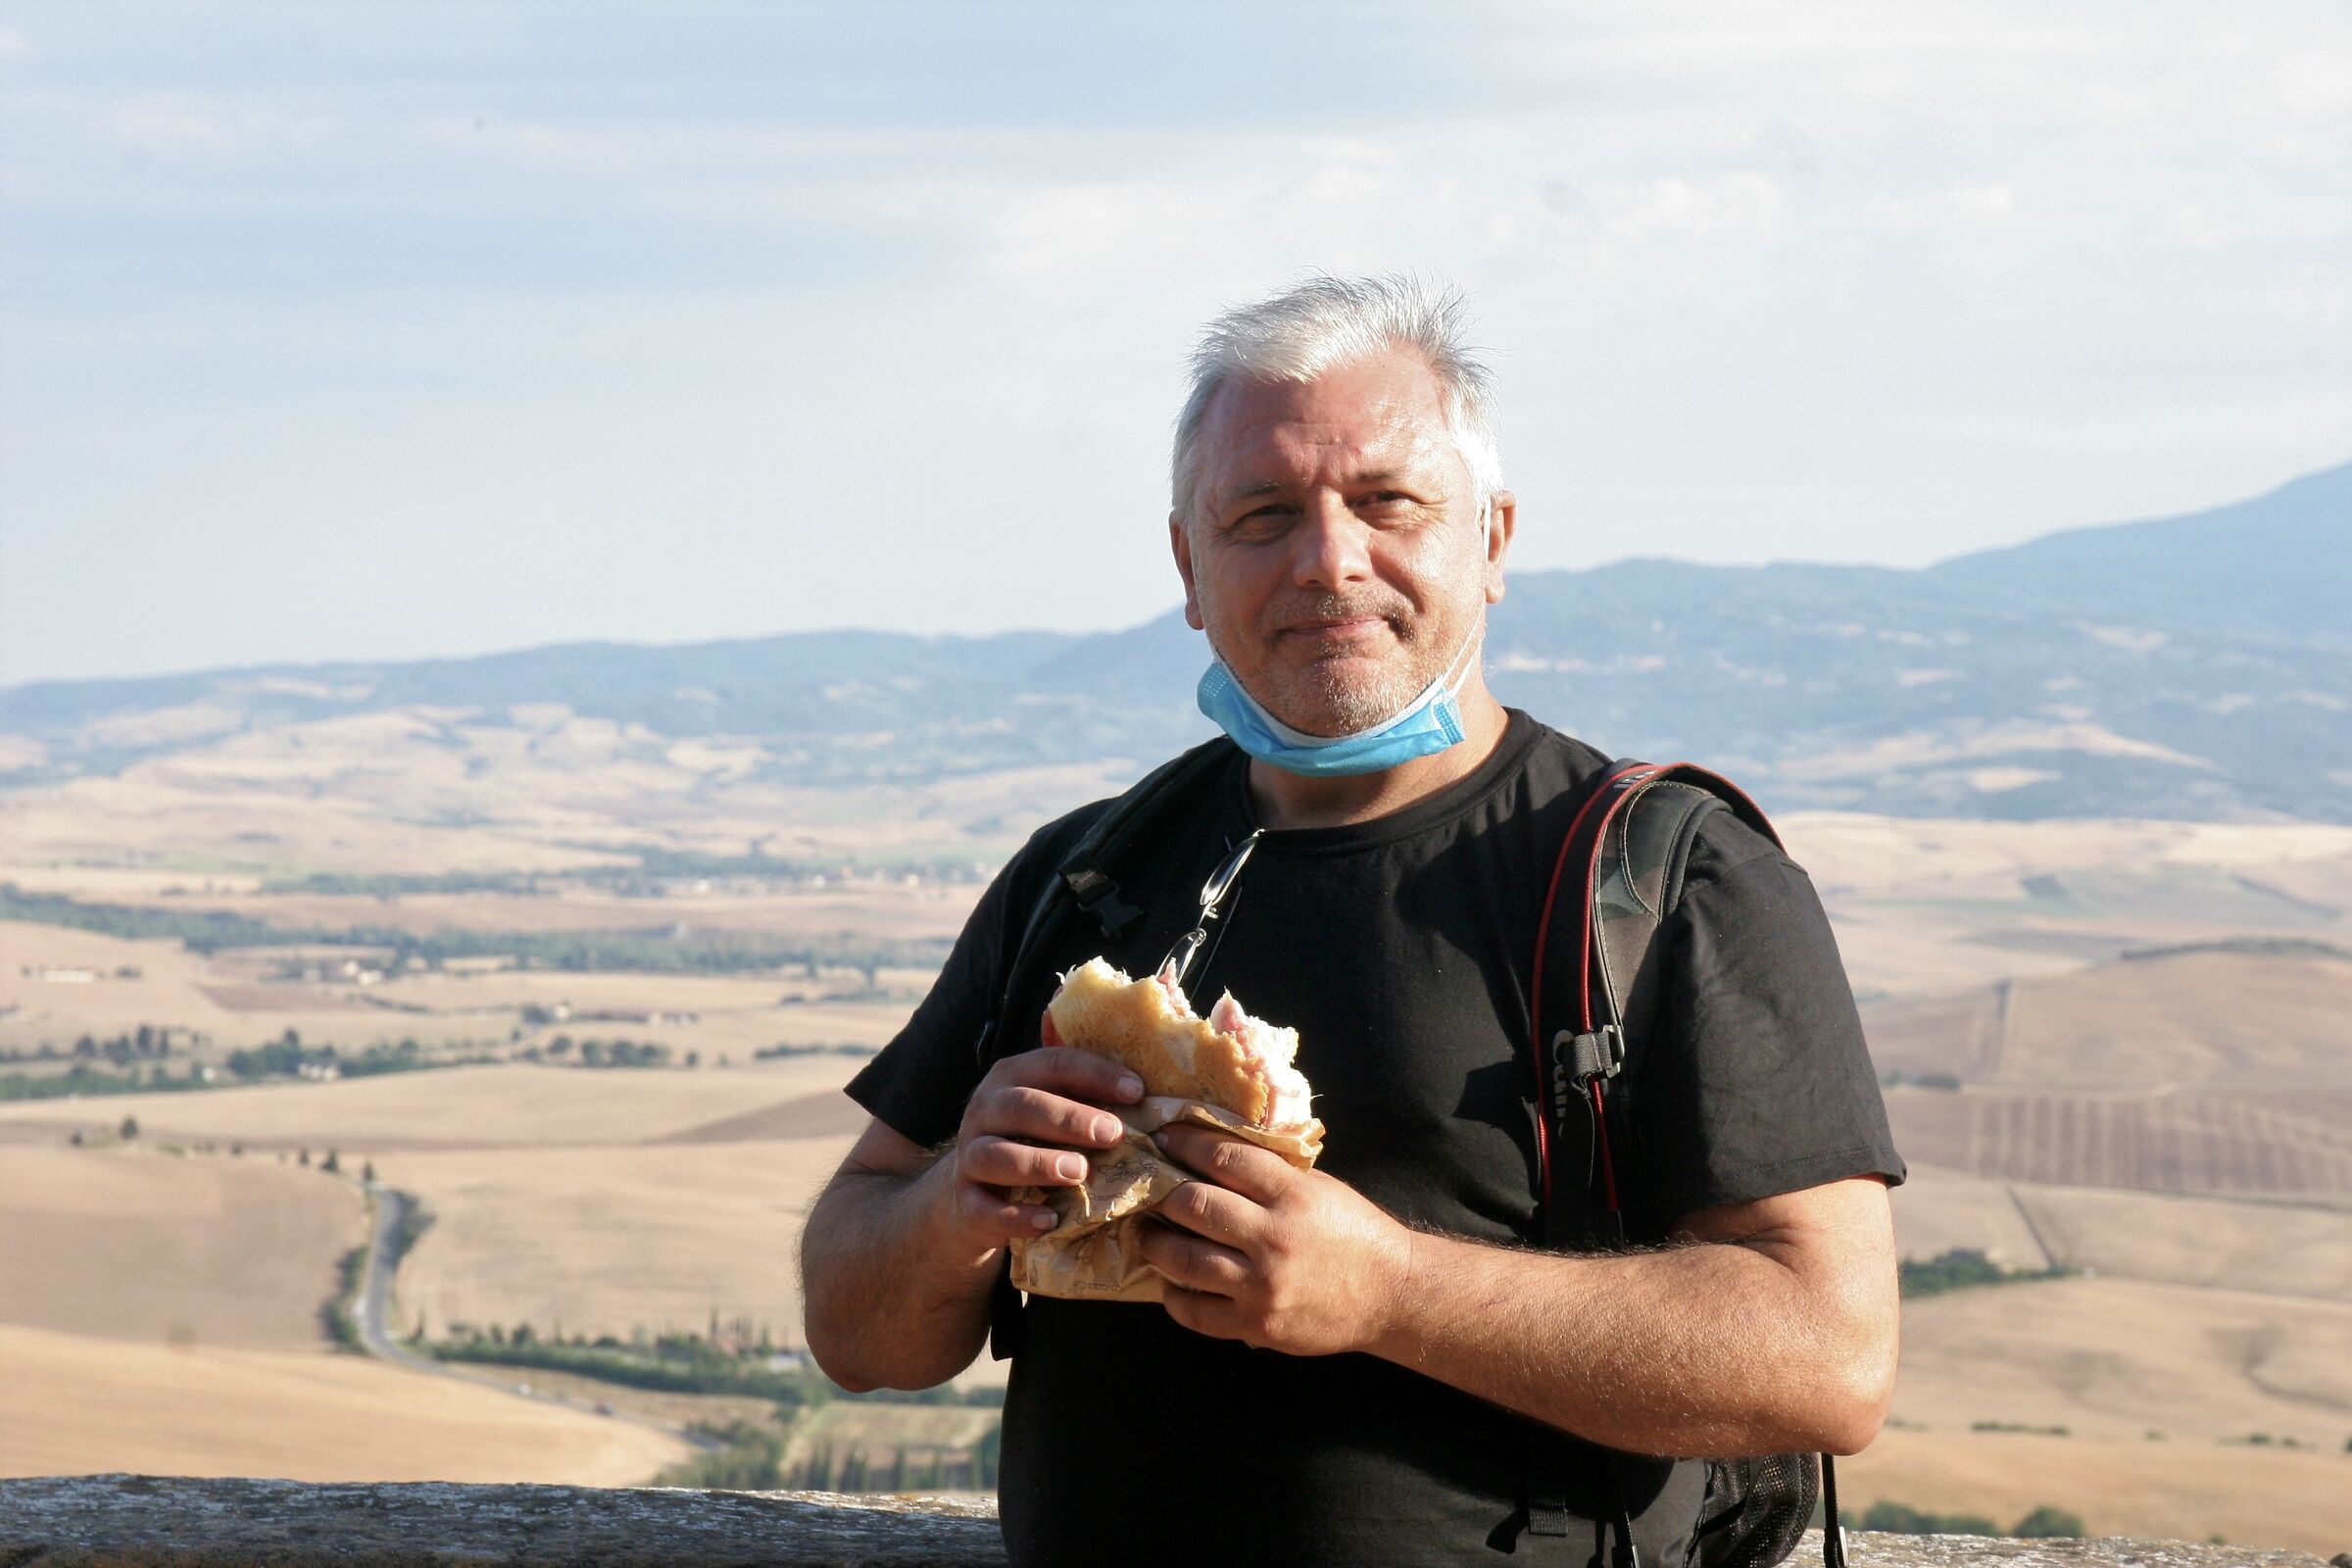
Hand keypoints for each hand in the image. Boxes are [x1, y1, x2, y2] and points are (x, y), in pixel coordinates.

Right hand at [938, 1040, 1142, 1251]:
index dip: (1096, 1074)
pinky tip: (1049, 1221)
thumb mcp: (1054, 1110)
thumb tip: (1153, 1088)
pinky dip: (1016, 1215)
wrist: (972, 1195)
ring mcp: (970, 1157)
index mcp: (1013, 1077)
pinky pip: (985, 1208)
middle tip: (1112, 1134)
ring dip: (1039, 1162)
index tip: (1138, 1091)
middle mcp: (985, 1111)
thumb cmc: (1032, 1142)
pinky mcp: (966, 1202)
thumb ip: (1090, 1094)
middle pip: (1021, 1105)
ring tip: (1079, 1173)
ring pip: (994, 1154)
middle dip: (1069, 1118)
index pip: (1054, 1063)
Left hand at [1140, 1124, 1413, 1355]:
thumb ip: (1270, 1174)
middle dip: (1161, 1194)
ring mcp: (1263, 1285)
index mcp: (1292, 1195)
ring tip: (1144, 1234)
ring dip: (1156, 1244)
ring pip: (1185, 1260)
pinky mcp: (1258, 1324)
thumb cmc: (1353, 1233)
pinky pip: (1197, 1312)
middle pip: (1194, 1205)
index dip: (1186, 1142)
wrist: (1391, 1294)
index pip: (1224, 1158)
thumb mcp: (1318, 1188)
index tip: (1162, 1137)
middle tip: (1144, 1189)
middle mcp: (1274, 1238)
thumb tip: (1211, 1152)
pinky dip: (1174, 1296)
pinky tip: (1169, 1283)